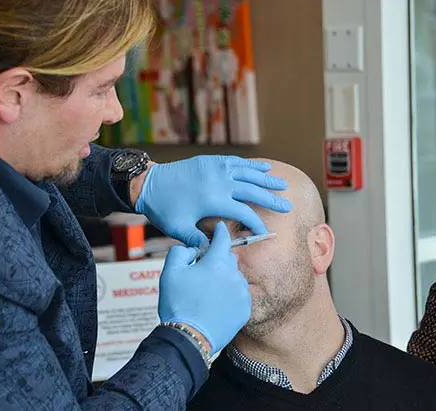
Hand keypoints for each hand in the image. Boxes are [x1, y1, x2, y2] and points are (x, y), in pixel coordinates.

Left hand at [135, 155, 291, 246]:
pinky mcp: (211, 161)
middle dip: (271, 199)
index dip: (256, 223)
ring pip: (248, 173)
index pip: (244, 213)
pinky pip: (236, 161)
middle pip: (252, 191)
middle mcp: (219, 181)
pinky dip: (251, 165)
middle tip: (287, 206)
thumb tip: (216, 250)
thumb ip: (199, 241)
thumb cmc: (164, 208)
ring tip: (282, 185)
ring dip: (266, 179)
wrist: (149, 183)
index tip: (264, 232)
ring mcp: (216, 168)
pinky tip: (263, 168)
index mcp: (214, 200)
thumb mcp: (179, 229)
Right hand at [158, 222, 250, 353]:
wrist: (189, 337)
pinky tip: (216, 304)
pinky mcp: (245, 308)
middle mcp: (233, 274)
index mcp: (216, 262)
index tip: (221, 227)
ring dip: (224, 279)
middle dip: (218, 260)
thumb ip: (181, 251)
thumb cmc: (178, 304)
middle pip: (228, 258)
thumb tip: (194, 249)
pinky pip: (239, 295)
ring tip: (207, 294)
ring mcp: (242, 292)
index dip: (220, 231)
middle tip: (202, 272)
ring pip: (234, 277)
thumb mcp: (169, 272)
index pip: (223, 238)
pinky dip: (230, 296)